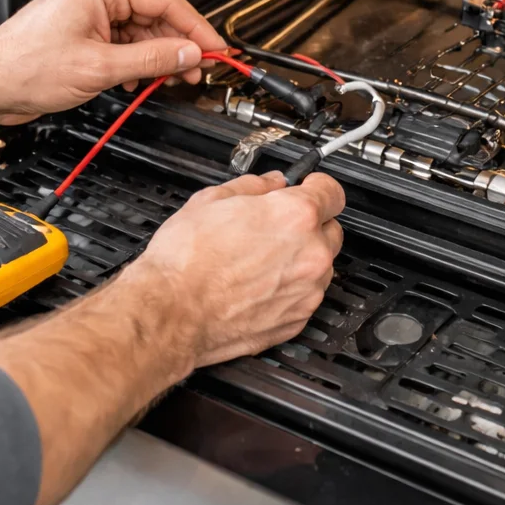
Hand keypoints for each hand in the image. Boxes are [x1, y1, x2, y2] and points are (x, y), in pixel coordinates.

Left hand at [0, 0, 225, 121]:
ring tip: (173, 79)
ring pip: (141, 30)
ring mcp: (89, 11)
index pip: (164, 0)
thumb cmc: (25, 67)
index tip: (216, 48)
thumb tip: (188, 53)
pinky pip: (124, 41)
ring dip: (159, 56)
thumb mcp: (101, 67)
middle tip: (198, 70)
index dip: (195, 27)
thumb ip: (152, 59)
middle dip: (178, 44)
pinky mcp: (83, 31)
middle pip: (155, 14)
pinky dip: (138, 61)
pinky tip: (141, 80)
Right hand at [119, 172, 346, 367]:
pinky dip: (288, 290)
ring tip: (259, 261)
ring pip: (319, 267)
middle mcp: (311, 255)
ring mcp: (307, 292)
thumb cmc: (186, 262)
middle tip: (275, 228)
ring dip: (300, 260)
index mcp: (296, 217)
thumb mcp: (212, 200)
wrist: (172, 312)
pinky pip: (304, 297)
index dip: (317, 187)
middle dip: (309, 226)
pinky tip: (257, 285)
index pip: (333, 192)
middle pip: (331, 231)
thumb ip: (254, 186)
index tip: (309, 189)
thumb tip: (271, 183)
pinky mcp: (296, 321)